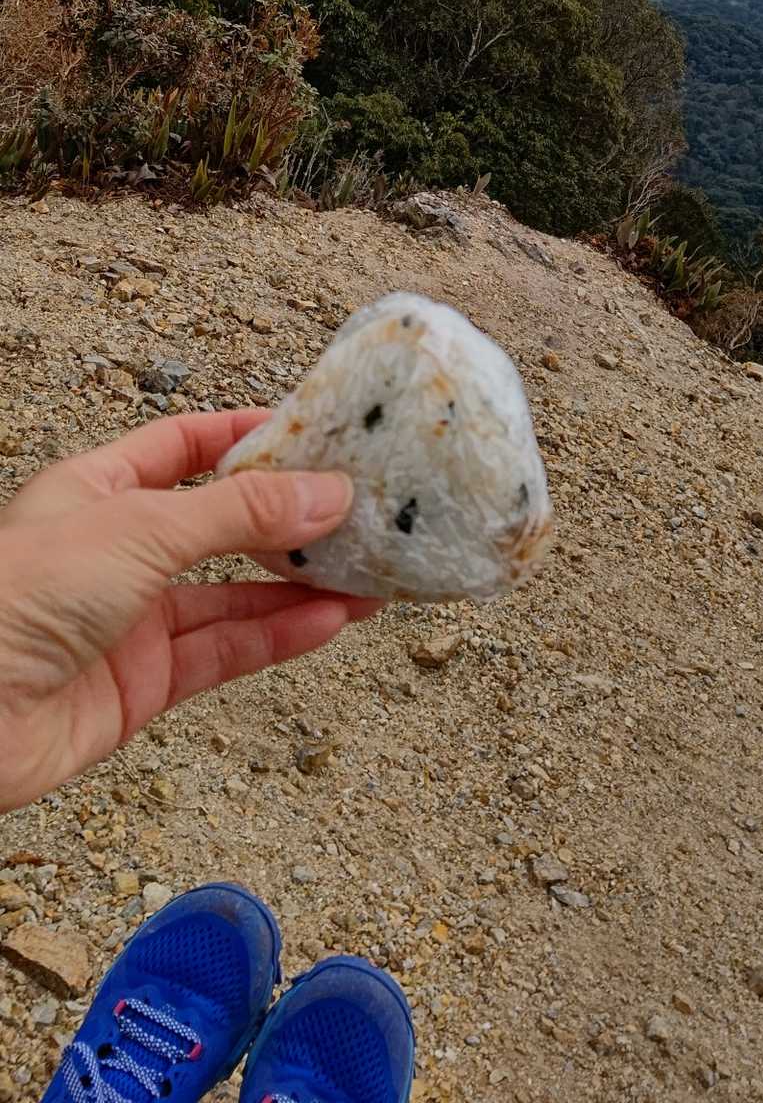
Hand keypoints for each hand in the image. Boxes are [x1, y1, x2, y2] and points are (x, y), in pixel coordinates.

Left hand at [0, 411, 376, 811]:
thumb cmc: (19, 595)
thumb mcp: (139, 527)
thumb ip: (237, 513)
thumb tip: (325, 491)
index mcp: (98, 488)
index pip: (183, 446)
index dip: (245, 436)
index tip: (313, 434)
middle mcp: (115, 550)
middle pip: (219, 525)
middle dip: (287, 519)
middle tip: (359, 511)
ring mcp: (129, 620)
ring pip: (231, 596)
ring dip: (298, 586)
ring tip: (368, 575)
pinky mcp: (140, 686)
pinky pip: (223, 653)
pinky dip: (278, 637)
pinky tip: (330, 621)